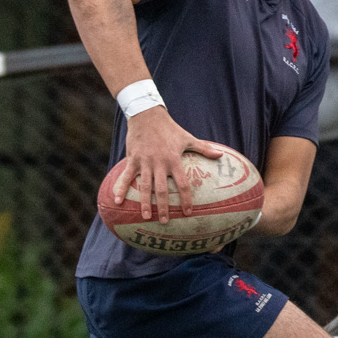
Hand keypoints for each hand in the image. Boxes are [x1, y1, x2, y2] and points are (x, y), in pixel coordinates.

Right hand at [117, 108, 222, 222]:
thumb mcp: (188, 138)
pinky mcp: (132, 159)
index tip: (188, 212)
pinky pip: (125, 176)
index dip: (185, 199)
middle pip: (162, 189)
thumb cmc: (170, 129)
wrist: (147, 115)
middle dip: (164, 207)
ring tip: (146, 217)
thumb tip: (221, 154)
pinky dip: (120, 188)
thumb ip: (204, 148)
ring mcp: (144, 162)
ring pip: (144, 186)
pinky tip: (116, 201)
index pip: (182, 183)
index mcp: (174, 160)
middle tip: (165, 222)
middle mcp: (159, 163)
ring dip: (145, 203)